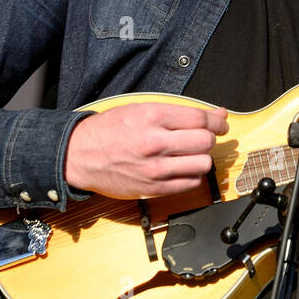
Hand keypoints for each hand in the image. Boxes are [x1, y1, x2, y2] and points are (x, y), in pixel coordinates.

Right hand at [64, 102, 228, 198]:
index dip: (216, 120)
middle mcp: (155, 142)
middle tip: (206, 136)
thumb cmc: (107, 131)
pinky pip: (190, 183)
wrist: (79, 156)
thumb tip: (214, 114)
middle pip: (205, 141)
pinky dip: (193, 175)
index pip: (199, 118)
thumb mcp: (139, 109)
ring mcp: (155, 168)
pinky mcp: (153, 188)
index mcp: (151, 117)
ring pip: (202, 164)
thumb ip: (176, 112)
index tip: (220, 122)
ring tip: (192, 153)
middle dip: (210, 137)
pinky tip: (184, 168)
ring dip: (203, 158)